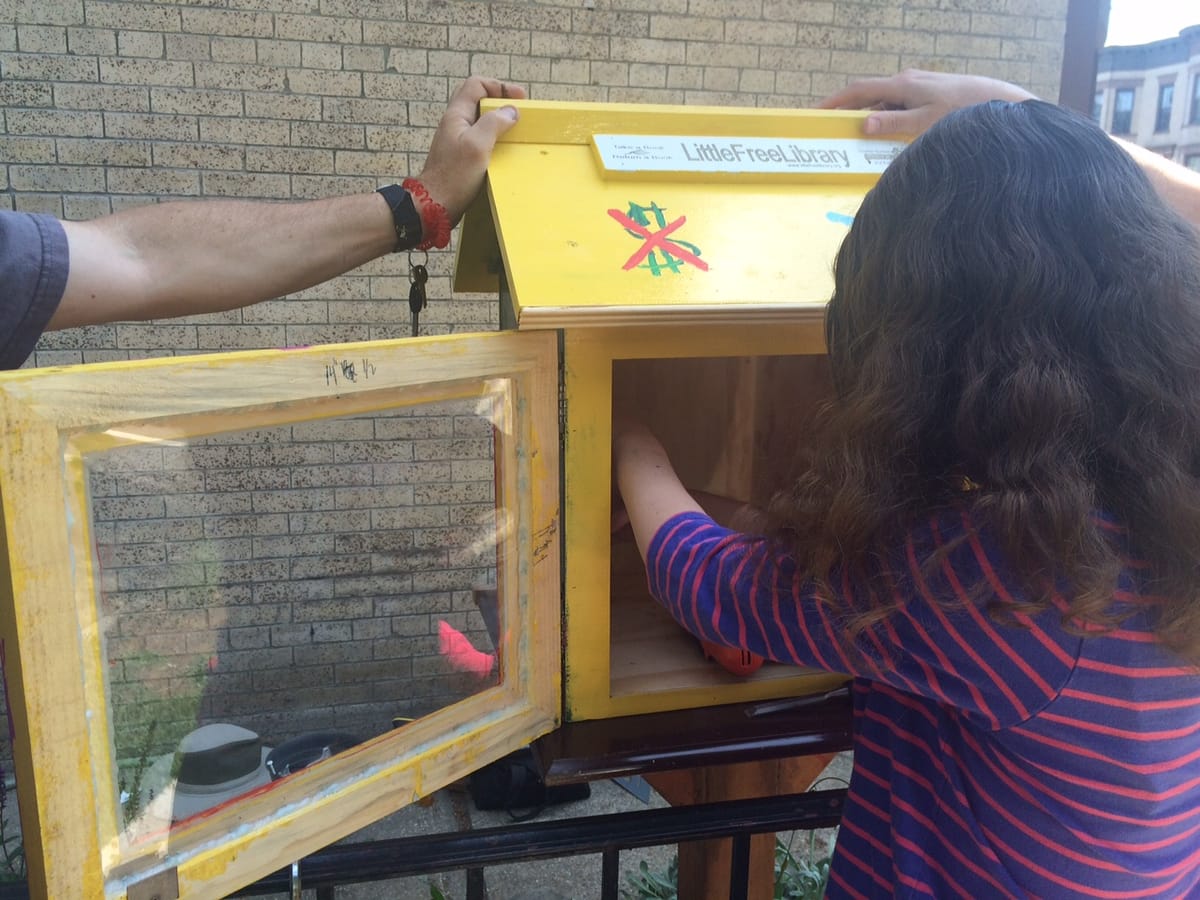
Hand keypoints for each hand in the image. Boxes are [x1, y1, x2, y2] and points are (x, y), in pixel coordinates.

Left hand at [417, 76, 526, 224]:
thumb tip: (511, 111)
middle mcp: (455, 124)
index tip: (519, 99)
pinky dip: (494, 138)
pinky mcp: (461, 156)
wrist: (434, 206)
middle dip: (500, 102)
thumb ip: (494, 124)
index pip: (476, 85)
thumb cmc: (454, 176)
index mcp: (456, 115)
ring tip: (515, 131)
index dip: (499, 86)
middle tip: (519, 113)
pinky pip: (480, 138)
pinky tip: (503, 150)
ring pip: (480, 120)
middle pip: (479, 100)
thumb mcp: (477, 146)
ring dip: (499, 121)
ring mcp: (457, 140)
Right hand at [818, 69, 1035, 136]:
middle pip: (869, 97)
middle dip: (849, 113)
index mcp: (902, 85)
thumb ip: (893, 123)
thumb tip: (863, 124)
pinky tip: (891, 139)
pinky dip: (889, 122)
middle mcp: (907, 82)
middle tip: (833, 133)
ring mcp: (918, 87)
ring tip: (860, 143)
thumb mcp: (925, 123)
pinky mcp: (929, 95)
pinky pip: (900, 108)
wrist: (999, 104)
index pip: (857, 90)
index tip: (815, 113)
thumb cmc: (963, 113)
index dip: (834, 101)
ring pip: (886, 104)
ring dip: (872, 121)